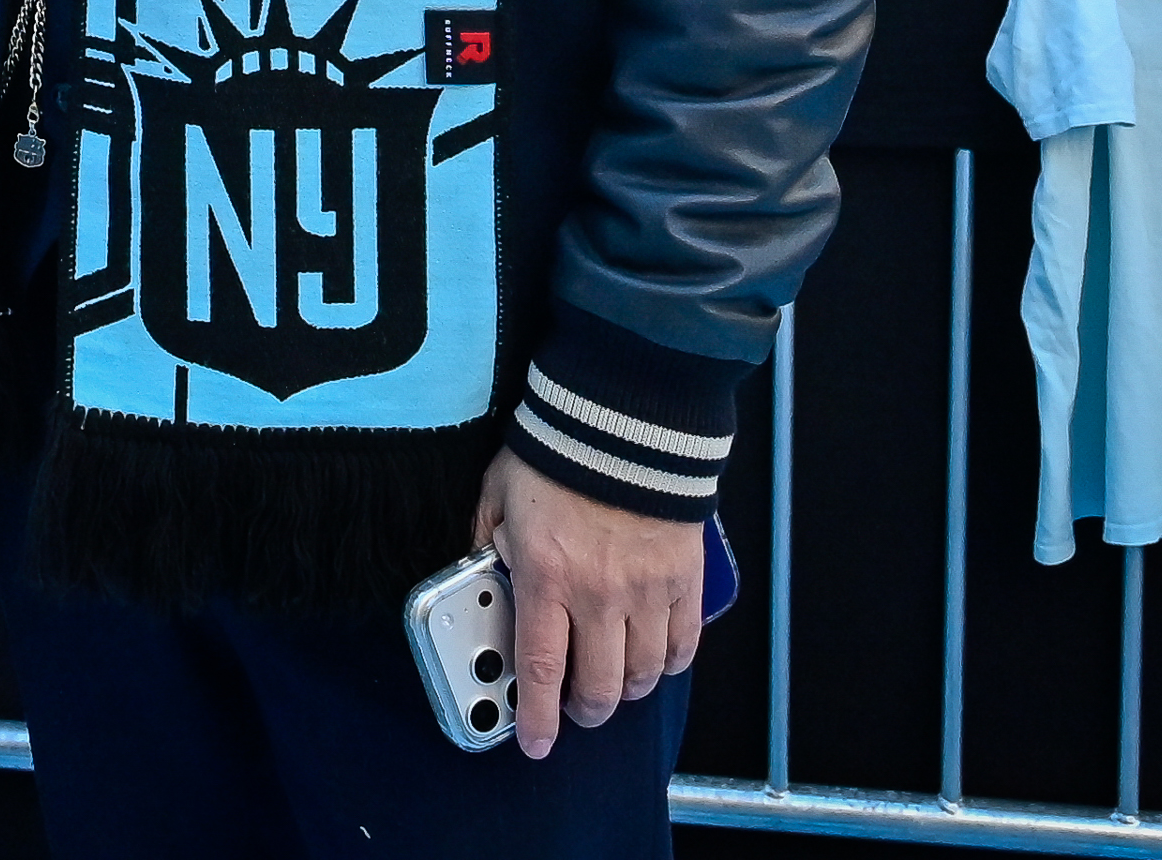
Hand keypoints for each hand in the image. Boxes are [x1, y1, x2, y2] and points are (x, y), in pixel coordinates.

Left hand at [474, 447, 704, 759]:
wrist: (624, 418)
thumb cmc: (557, 452)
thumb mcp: (498, 492)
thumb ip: (486, 537)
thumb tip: (478, 568)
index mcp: (546, 577)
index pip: (540, 670)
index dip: (537, 718)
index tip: (534, 743)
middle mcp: (598, 595)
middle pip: (598, 688)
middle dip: (584, 713)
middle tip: (575, 710)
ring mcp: (647, 592)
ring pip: (643, 675)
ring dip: (625, 689)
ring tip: (613, 681)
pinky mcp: (684, 580)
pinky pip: (683, 644)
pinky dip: (670, 662)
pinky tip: (656, 657)